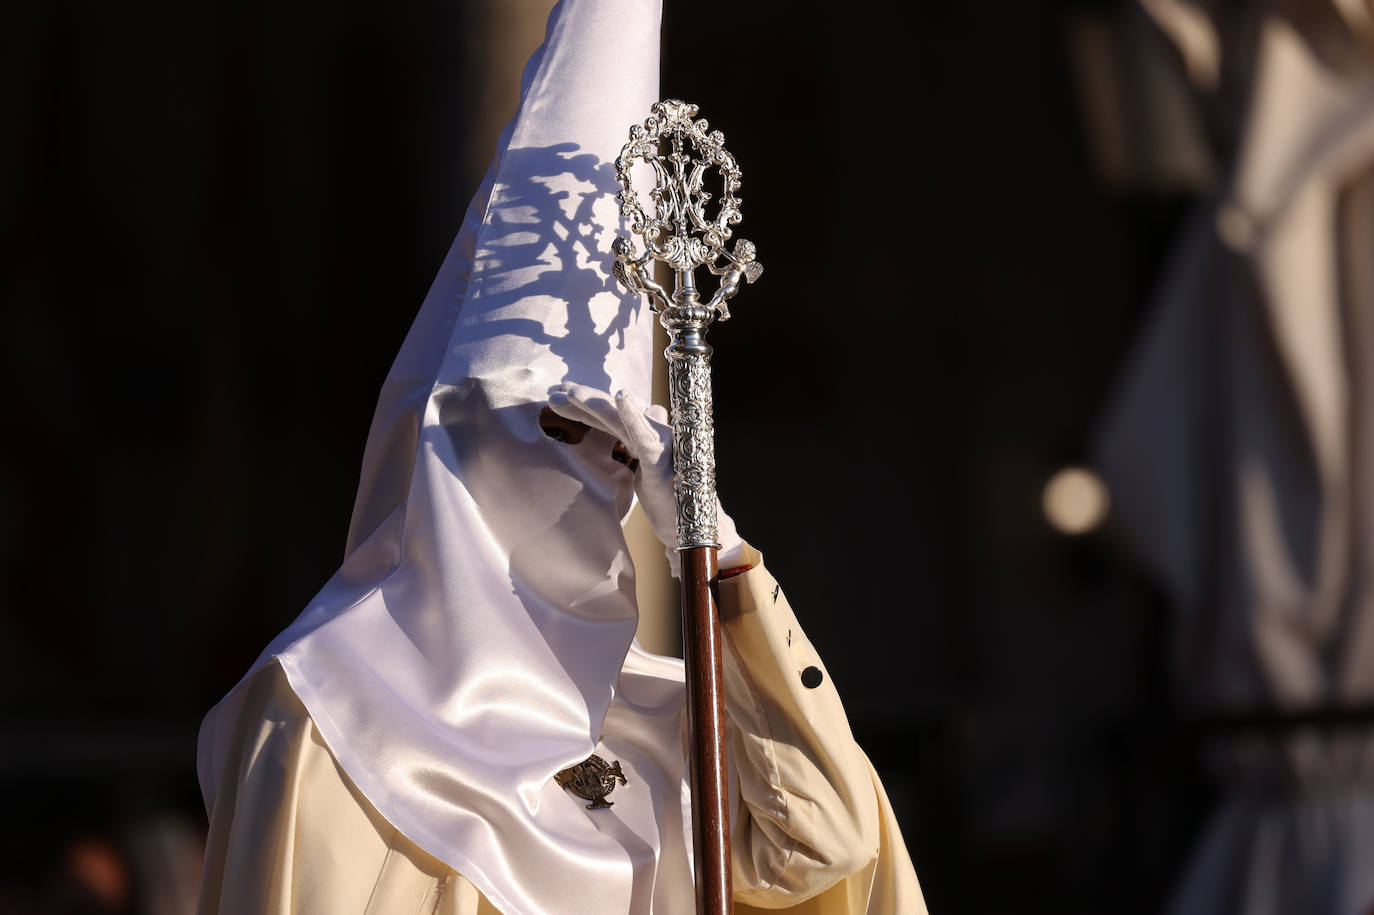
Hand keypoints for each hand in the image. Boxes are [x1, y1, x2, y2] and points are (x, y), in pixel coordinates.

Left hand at [546, 382, 742, 575]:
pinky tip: (621, 395)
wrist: (694, 528)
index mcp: (646, 436)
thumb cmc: (670, 500)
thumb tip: (637, 418)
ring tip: (570, 391)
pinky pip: (643, 436)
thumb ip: (632, 446)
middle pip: (612, 412)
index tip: (560, 395)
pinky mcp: (662, 460)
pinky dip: (632, 415)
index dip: (585, 405)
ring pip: (621, 418)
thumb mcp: (643, 470)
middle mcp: (655, 433)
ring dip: (595, 402)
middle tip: (554, 393)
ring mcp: (661, 444)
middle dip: (582, 401)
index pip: (611, 415)